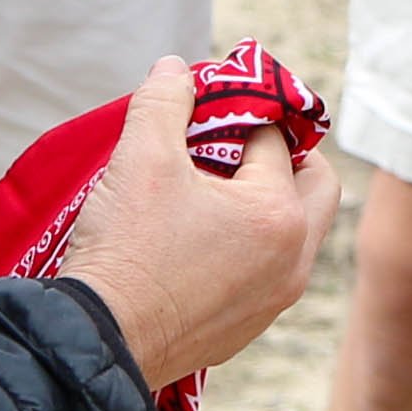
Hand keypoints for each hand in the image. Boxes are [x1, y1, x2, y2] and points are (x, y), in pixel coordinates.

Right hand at [49, 58, 335, 385]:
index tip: (208, 109)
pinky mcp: (244, 331)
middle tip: (240, 145)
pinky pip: (267, 275)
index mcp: (278, 214)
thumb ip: (164, 102)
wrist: (95, 342)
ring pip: (295, 235)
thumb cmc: (124, 249)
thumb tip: (175, 68)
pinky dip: (250, 250)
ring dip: (268, 206)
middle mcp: (292, 261)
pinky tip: (203, 240)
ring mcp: (272, 302)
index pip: (274, 141)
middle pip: (316, 187)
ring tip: (217, 191)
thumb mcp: (140, 158)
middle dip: (286, 158)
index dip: (239, 116)